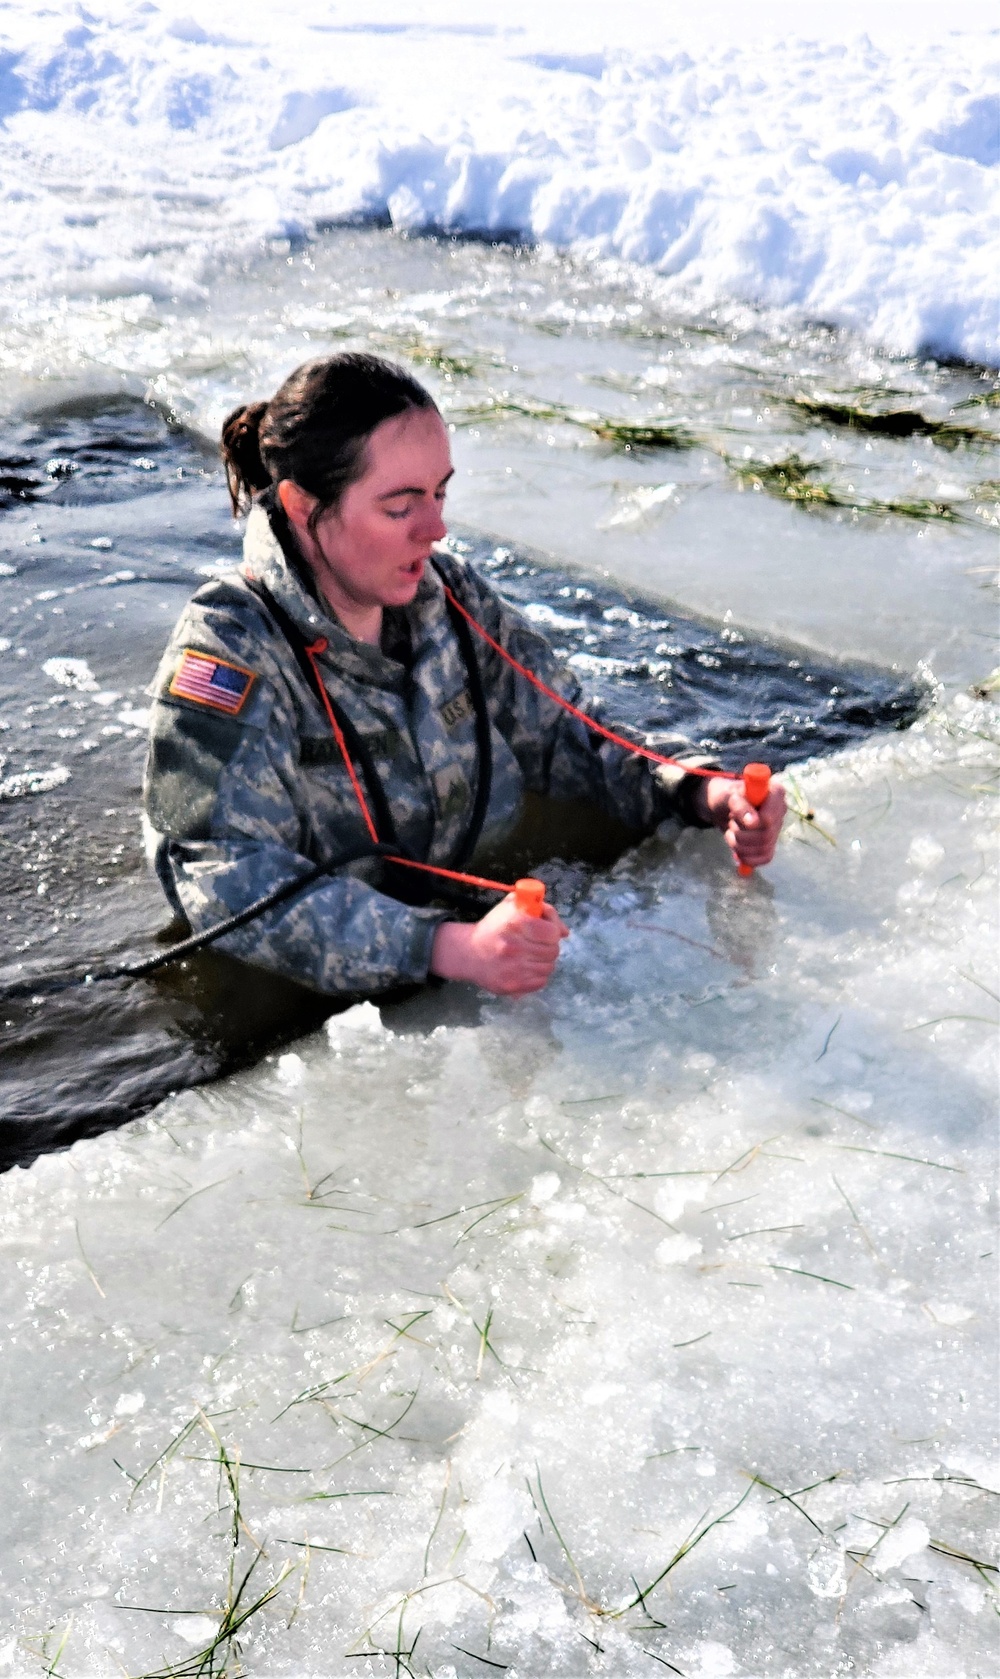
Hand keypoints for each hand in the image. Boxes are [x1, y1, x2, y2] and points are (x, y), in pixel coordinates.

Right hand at [430, 895, 569, 994]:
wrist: (469, 952)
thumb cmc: (495, 927)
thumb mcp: (514, 906)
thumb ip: (542, 910)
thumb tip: (564, 932)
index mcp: (515, 923)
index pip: (552, 932)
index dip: (552, 930)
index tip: (546, 930)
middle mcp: (514, 947)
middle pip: (553, 951)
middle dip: (549, 946)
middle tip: (538, 944)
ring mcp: (513, 969)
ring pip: (549, 967)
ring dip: (544, 961)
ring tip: (531, 955)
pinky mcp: (512, 986)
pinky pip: (541, 981)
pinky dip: (538, 974)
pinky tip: (526, 967)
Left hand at [698, 774, 786, 869]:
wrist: (725, 807)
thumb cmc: (729, 796)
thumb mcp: (730, 796)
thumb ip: (740, 806)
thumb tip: (752, 823)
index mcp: (776, 793)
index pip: (769, 816)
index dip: (753, 822)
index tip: (735, 816)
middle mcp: (781, 811)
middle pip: (765, 835)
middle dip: (741, 832)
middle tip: (730, 821)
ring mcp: (777, 829)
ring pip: (763, 849)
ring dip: (739, 843)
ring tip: (732, 831)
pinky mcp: (771, 844)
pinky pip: (764, 858)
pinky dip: (746, 856)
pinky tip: (737, 846)